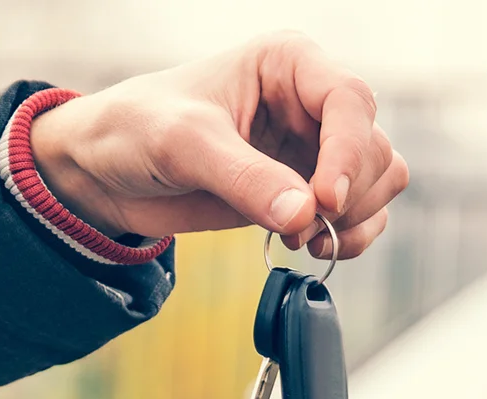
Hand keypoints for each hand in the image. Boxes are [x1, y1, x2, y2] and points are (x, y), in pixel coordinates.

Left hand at [27, 32, 407, 257]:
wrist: (106, 171)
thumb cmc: (137, 129)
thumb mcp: (185, 144)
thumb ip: (245, 178)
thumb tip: (305, 216)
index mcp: (288, 64)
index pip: (351, 101)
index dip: (348, 153)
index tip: (322, 201)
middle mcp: (310, 102)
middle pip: (375, 147)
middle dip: (348, 194)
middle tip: (303, 226)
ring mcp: (313, 149)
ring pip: (379, 181)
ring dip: (354, 219)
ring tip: (301, 239)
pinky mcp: (305, 191)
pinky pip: (360, 214)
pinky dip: (348, 237)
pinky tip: (306, 247)